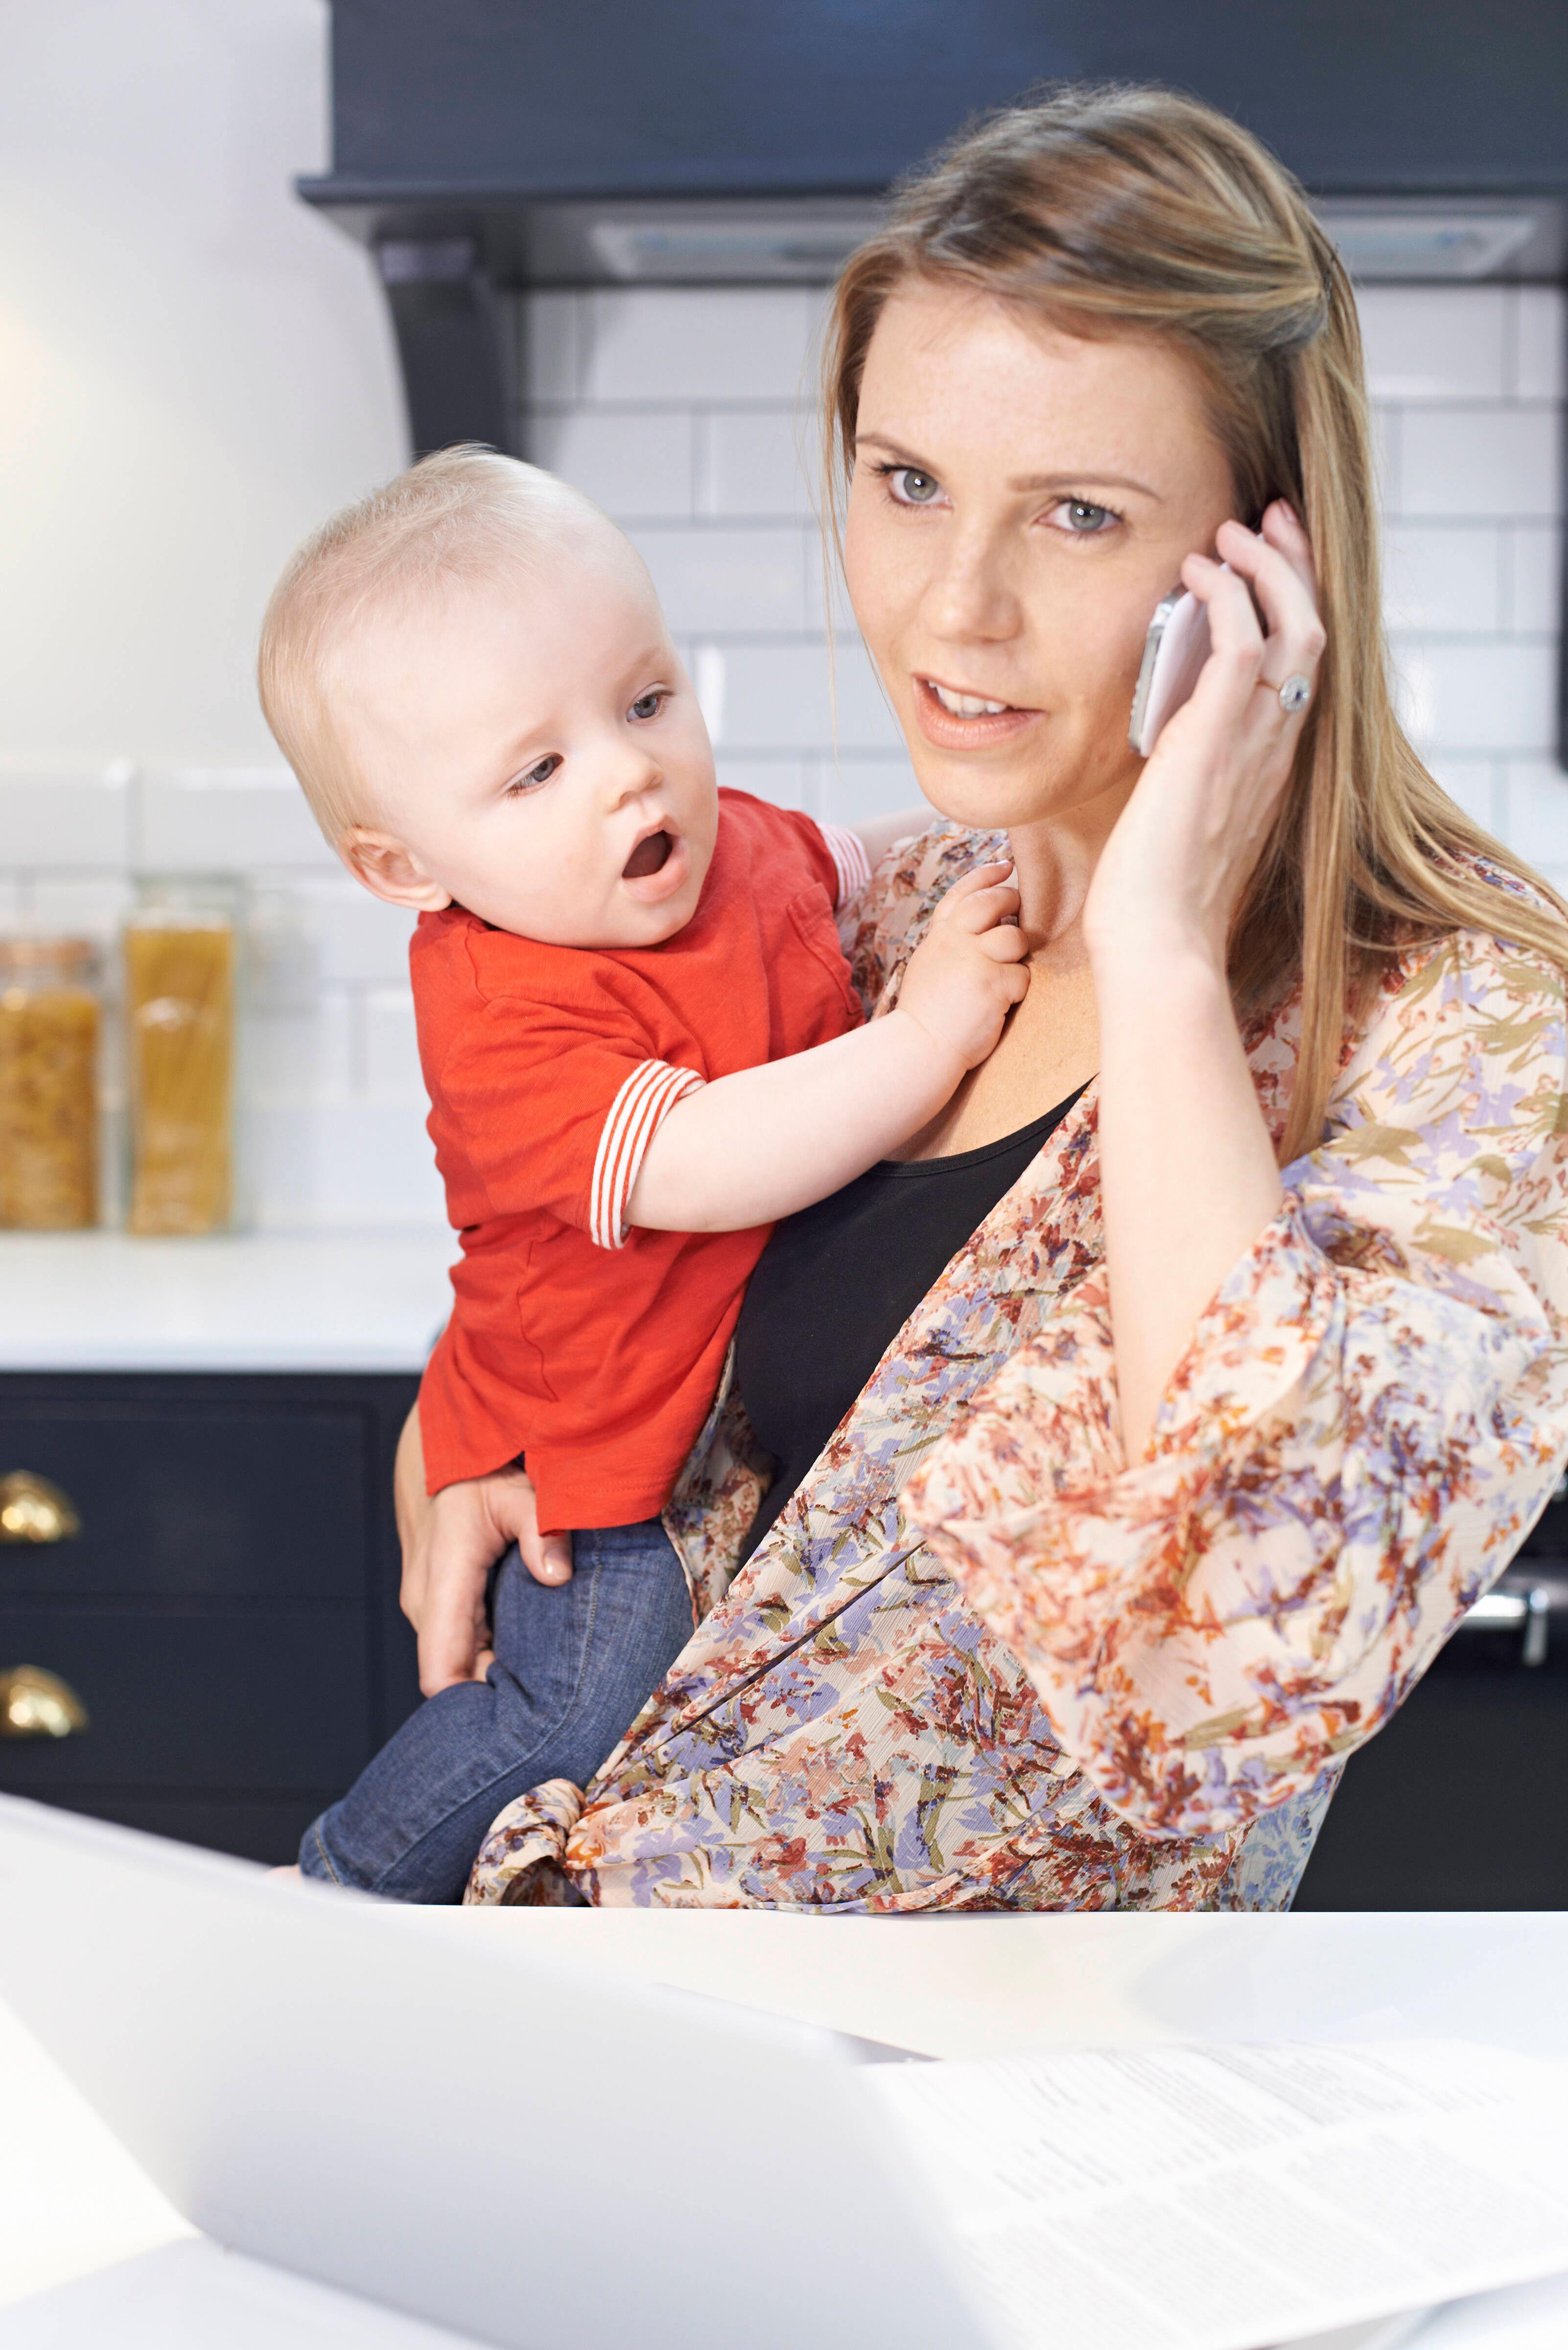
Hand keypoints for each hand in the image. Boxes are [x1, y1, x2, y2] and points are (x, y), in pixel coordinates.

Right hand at [394, 1405, 573, 1695]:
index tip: (517, 1731)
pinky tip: (537, 1660)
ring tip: (553, 1697)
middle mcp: (426, 1606)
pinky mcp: (441, 1605)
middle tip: (555, 1721)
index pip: (440, 1673)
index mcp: (441, 1586)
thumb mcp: (517, 1492)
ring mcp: (430, 1608)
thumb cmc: (482, 1474)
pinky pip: (466, 1644)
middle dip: (497, 1704)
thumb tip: (558, 1577)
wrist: (445, 1458)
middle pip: (456, 1678)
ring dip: (499, 1678)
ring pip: (462, 1663)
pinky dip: (497, 1655)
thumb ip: (540, 1528)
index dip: (470, 1713)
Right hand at [897, 860, 1030, 1068]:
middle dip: (1012, 902)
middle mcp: (954, 940)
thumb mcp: (930, 965)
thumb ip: (952, 942)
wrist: (921, 1046)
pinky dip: (1017, 990)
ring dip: (1017, 954)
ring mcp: (973, 960)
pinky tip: (999, 1004)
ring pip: (1014, 938)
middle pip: (993, 902)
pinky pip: (1022, 976)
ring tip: (1003, 973)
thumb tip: (984, 925)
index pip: (962, 892)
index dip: (986, 877)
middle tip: (1019, 910)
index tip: (1006, 867)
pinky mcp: (993, 984)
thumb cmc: (929, 1013)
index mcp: (938, 935)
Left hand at [1084, 501, 1325, 973]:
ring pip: (1295, 628)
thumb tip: (1159, 733)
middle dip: (1295, 566)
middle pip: (1314, 633)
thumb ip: (1182, 767)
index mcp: (1268, 765)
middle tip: (1268, 518)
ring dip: (1265, 568)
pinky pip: (1244, 648)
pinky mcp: (1215, 742)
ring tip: (1228, 532)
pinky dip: (1228, 600)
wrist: (1156, 944)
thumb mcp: (1176, 814)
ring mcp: (1252, 744)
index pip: (1301, 666)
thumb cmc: (1154, 897)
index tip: (1269, 558)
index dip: (1293, 604)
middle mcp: (1274, 748)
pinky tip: (1199, 574)